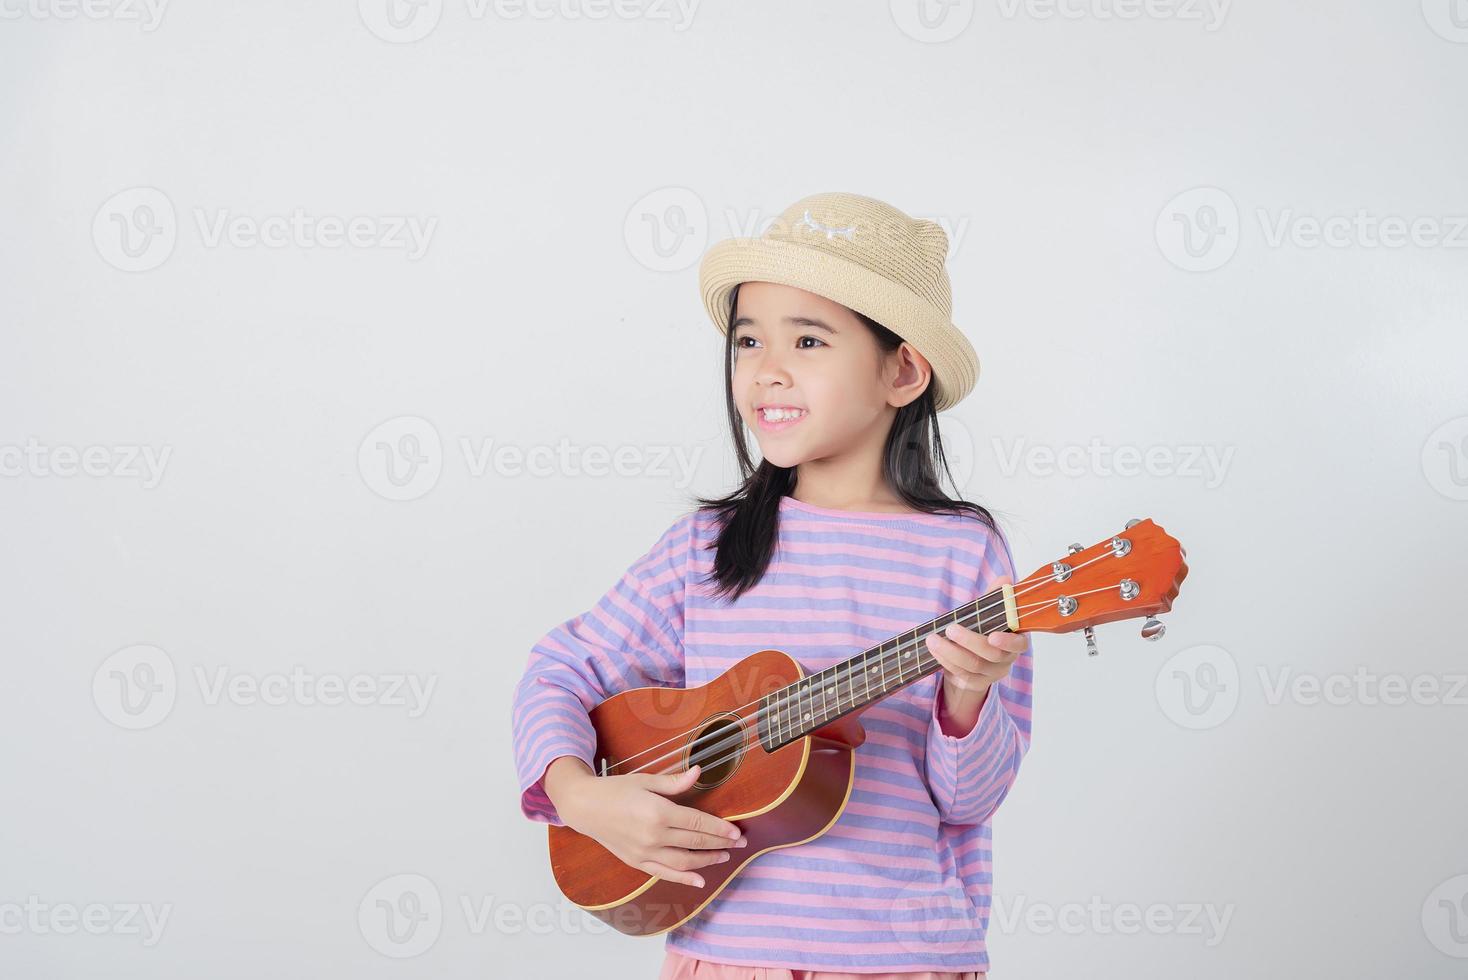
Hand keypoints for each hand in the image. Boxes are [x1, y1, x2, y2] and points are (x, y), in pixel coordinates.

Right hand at [559, 763, 746, 887]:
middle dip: (721, 843)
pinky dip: (684, 879)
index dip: (720, 828)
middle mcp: (653, 836)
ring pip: (684, 862)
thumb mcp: (645, 780)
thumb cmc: (616, 789)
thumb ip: (674, 782)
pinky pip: (665, 874)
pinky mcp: (636, 862)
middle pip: (695, 842)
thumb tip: (698, 773)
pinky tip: (699, 880)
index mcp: (658, 812)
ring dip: (707, 860)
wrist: (585, 807)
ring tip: (724, 856)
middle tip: (740, 843)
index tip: (737, 832)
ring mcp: (645, 852)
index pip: (698, 822)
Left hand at [924, 574, 1027, 706]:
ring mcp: (991, 673)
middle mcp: (1006, 660)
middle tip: (950, 629)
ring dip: (950, 651)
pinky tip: (934, 649)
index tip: (993, 636)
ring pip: (972, 666)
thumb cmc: (983, 629)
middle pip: (992, 655)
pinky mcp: (975, 682)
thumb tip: (1005, 580)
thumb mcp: (988, 612)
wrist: (971, 657)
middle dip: (969, 641)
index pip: (1019, 644)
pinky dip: (945, 660)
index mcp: (1015, 641)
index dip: (1008, 642)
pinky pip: (960, 673)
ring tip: (932, 638)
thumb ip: (995, 598)